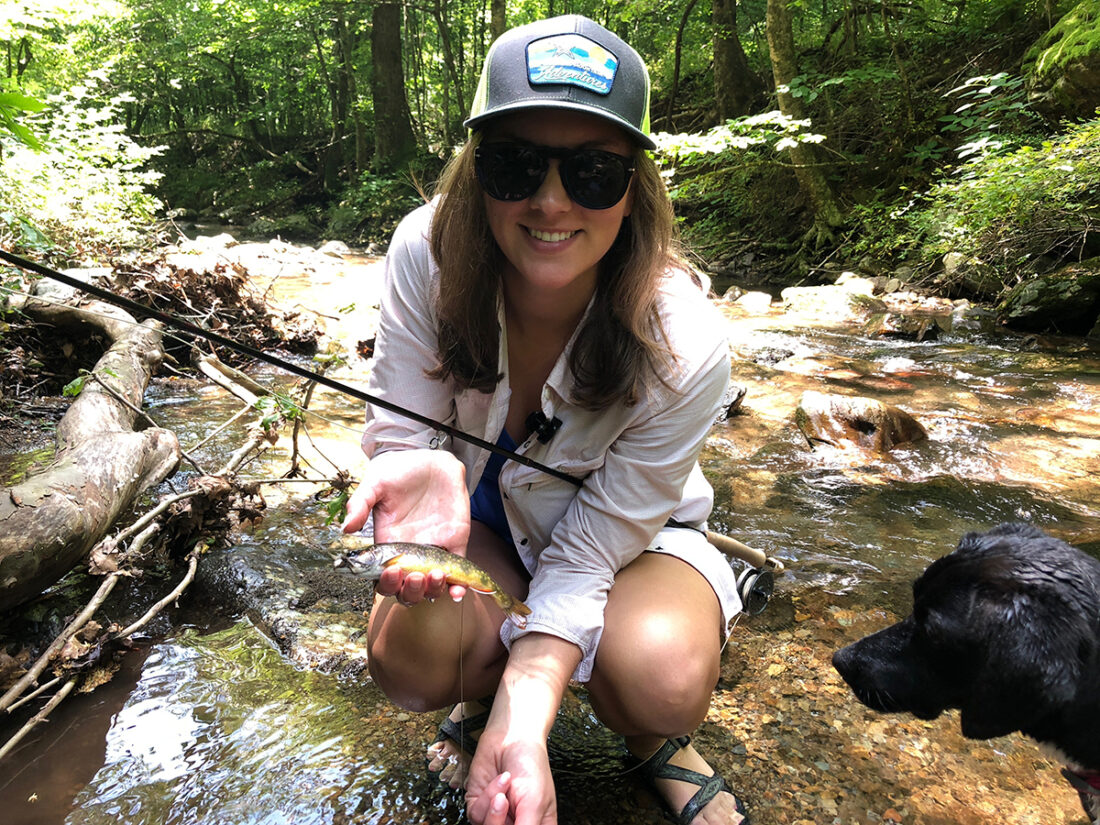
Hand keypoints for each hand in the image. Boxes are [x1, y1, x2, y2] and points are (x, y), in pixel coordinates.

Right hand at [342, 449, 470, 604]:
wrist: (430, 460)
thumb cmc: (399, 472)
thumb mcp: (375, 484)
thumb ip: (360, 504)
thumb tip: (345, 529)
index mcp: (388, 545)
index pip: (384, 579)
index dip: (387, 583)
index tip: (391, 572)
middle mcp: (410, 554)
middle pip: (408, 590)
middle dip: (411, 592)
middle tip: (414, 577)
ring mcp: (434, 551)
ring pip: (432, 587)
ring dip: (433, 590)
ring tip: (435, 575)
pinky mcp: (455, 543)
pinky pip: (458, 572)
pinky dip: (459, 587)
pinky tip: (458, 592)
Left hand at [465, 735, 556, 824]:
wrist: (512, 736)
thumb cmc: (531, 765)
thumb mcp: (535, 803)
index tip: (515, 820)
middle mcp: (515, 824)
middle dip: (498, 821)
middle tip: (504, 801)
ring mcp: (496, 817)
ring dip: (493, 806)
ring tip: (505, 783)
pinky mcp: (479, 806)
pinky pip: (476, 814)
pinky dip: (487, 795)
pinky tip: (500, 779)